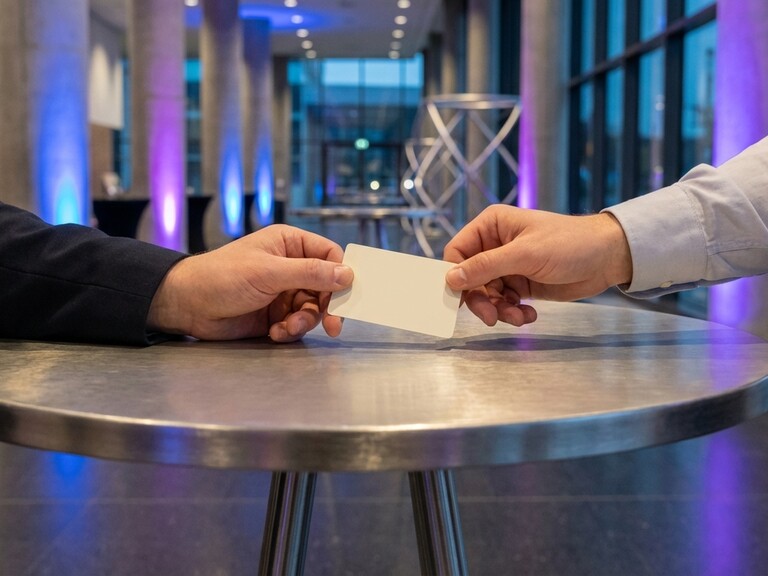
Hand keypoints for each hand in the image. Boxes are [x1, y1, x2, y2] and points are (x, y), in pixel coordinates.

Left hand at [147, 225, 353, 341]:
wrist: (188, 305)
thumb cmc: (223, 276)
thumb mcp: (269, 272)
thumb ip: (310, 274)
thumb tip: (348, 274)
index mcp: (290, 244)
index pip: (329, 255)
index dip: (341, 275)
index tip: (348, 296)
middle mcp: (290, 266)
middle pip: (326, 287)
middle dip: (327, 307)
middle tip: (334, 326)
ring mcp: (283, 292)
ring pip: (313, 309)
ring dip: (304, 322)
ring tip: (287, 329)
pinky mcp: (275, 315)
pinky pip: (297, 324)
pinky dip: (290, 331)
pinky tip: (275, 332)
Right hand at [443, 205, 632, 325]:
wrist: (608, 258)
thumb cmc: (569, 244)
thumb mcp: (525, 254)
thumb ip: (486, 266)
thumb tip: (450, 278)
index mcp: (491, 226)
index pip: (457, 252)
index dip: (454, 276)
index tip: (456, 299)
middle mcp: (495, 245)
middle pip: (469, 279)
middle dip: (480, 300)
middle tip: (490, 318)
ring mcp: (508, 266)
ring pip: (486, 295)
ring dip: (499, 310)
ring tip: (519, 317)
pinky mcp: (520, 284)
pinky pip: (503, 303)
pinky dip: (512, 312)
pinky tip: (529, 314)